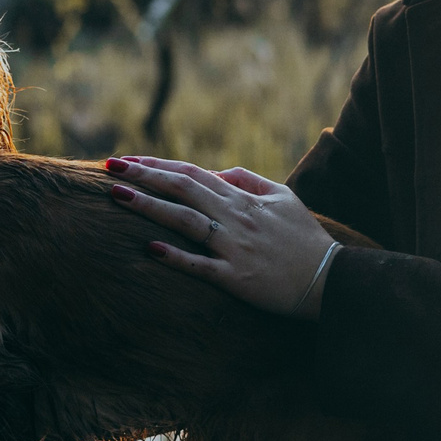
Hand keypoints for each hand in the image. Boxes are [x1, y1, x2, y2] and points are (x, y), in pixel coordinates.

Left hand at [104, 156, 336, 317]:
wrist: (331, 280)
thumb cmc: (306, 239)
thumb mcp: (283, 197)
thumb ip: (247, 180)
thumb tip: (215, 171)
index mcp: (243, 198)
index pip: (193, 173)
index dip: (158, 165)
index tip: (128, 160)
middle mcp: (235, 218)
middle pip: (182, 189)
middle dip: (144, 176)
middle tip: (109, 167)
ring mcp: (235, 248)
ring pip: (185, 221)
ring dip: (149, 207)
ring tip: (118, 196)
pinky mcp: (237, 278)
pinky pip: (201, 266)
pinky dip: (175, 257)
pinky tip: (149, 250)